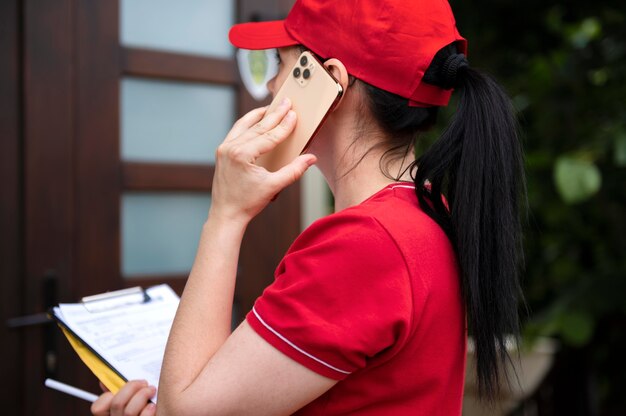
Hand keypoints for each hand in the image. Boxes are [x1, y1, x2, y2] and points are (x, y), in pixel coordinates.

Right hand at [91, 380, 155, 415]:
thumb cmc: (145, 405)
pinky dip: (149, 409)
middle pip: (116, 404)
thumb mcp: (130, 398)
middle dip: (132, 387)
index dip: (107, 395)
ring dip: (143, 395)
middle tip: (144, 382)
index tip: (119, 386)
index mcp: (112, 414)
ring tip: (152, 390)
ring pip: (129, 411)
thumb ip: (119, 390)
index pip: (97, 408)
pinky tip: (154, 406)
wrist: (166, 413)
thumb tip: (104, 381)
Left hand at [210, 98, 316, 224]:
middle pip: (257, 127)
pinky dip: (247, 124)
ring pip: (244, 125)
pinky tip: (255, 120)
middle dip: (274, 114)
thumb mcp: (274, 186)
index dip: (284, 125)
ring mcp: (224, 149)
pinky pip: (236, 132)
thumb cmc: (247, 203)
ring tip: (271, 107)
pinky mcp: (222, 152)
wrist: (226, 215)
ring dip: (258, 115)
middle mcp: (231, 148)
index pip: (269, 136)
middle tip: (286, 102)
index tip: (294, 114)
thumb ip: (293, 171)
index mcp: (242, 155)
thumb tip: (310, 159)